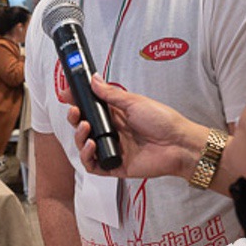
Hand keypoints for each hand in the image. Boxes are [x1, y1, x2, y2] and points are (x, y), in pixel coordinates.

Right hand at [68, 75, 207, 180]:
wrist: (178, 144)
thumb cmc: (164, 122)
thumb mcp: (134, 102)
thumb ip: (111, 94)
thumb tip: (94, 79)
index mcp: (117, 115)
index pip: (91, 109)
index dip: (78, 102)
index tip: (67, 94)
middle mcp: (113, 132)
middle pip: (84, 127)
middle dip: (75, 119)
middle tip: (75, 112)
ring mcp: (113, 149)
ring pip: (85, 146)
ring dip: (79, 137)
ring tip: (85, 128)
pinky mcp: (115, 166)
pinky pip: (93, 165)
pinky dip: (86, 156)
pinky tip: (90, 146)